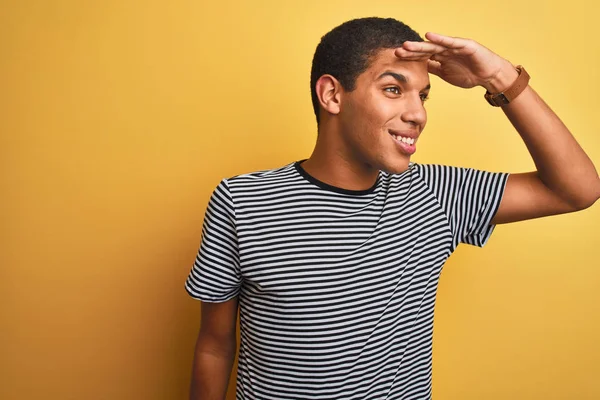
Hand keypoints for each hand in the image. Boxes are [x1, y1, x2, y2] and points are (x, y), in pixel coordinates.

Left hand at [395, 32, 516, 91]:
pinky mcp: (465, 45)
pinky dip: (440, 38)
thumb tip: (419, 68)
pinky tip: (429, 36)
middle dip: (411, 51)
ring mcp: (455, 47)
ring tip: (407, 45)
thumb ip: (433, 69)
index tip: (395, 59)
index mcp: (441, 57)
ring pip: (435, 46)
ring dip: (420, 45)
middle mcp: (446, 50)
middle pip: (425, 50)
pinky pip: (451, 42)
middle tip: (396, 51)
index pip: (422, 57)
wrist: (490, 76)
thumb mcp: (446, 74)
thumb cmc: (470, 74)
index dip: (410, 57)